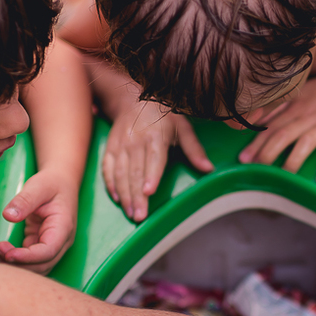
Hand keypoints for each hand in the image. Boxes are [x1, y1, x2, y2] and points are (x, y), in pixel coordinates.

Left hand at [0, 167, 78, 272]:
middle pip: (42, 264)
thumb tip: (8, 216)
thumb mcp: (38, 186)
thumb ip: (24, 200)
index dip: (28, 257)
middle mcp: (61, 241)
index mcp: (63, 227)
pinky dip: (16, 260)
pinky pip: (30, 260)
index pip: (48, 251)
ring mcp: (53, 245)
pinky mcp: (42, 245)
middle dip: (19, 263)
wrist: (61, 182)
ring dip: (17, 264)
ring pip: (37, 267)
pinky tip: (1, 251)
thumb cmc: (51, 183)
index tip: (7, 254)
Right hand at [103, 99, 212, 221]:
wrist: (132, 99)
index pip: (153, 159)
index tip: (149, 192)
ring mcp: (120, 145)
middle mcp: (135, 141)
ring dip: (125, 195)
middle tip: (139, 216)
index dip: (151, 176)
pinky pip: (107, 169)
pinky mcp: (110, 148)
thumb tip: (208, 168)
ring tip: (130, 212)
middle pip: (135, 172)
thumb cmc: (163, 115)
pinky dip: (110, 184)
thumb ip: (194, 149)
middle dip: (136, 196)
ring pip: (120, 173)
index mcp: (156, 136)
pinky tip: (117, 198)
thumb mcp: (183, 127)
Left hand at [237, 68, 315, 183]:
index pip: (270, 127)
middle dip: (267, 154)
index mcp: (294, 108)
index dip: (255, 143)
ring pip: (305, 143)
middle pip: (282, 136)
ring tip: (283, 180)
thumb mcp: (299, 92)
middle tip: (256, 171)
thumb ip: (278, 107)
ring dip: (292, 162)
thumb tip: (255, 120)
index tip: (243, 159)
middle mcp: (306, 116)